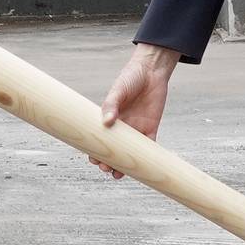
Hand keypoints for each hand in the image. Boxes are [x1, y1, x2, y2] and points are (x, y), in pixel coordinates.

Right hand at [92, 44, 179, 177]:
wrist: (151, 71)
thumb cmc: (130, 78)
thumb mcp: (118, 90)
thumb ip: (111, 105)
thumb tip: (107, 122)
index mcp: (111, 117)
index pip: (101, 137)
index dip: (96, 150)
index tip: (92, 159)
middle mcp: (123, 126)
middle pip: (115, 149)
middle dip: (109, 161)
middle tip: (105, 168)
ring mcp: (137, 128)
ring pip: (130, 152)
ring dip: (125, 164)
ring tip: (119, 174)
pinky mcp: (151, 128)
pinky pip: (150, 146)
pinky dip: (148, 158)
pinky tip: (143, 167)